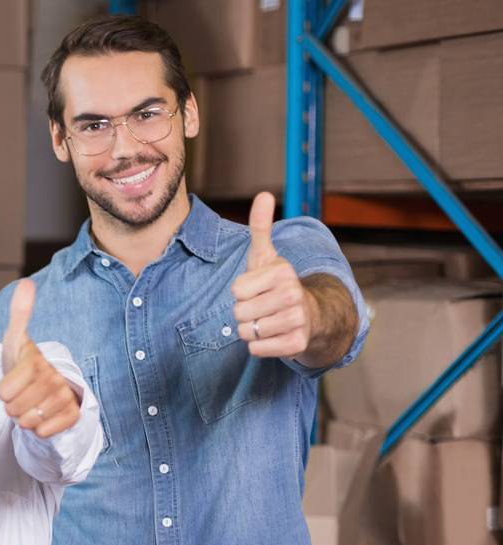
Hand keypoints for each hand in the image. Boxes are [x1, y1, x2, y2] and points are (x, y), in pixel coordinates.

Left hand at [0, 279, 80, 437]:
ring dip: (24, 418)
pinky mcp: (73, 415)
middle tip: (20, 396)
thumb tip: (26, 283)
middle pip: (13, 409)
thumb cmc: (25, 364)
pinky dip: (39, 429)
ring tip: (30, 404)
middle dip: (12, 406)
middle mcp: (54, 378)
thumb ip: (20, 314)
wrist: (47, 387)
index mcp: (36, 362)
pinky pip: (45, 432)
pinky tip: (42, 417)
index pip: (4, 391)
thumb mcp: (17, 340)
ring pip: (28, 421)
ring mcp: (65, 397)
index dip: (2, 392)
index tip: (10, 383)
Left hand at [232, 191, 311, 357]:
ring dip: (251, 329)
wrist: (309, 315)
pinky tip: (274, 335)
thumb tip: (263, 195)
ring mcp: (297, 320)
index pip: (235, 290)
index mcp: (282, 272)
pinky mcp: (296, 343)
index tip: (259, 288)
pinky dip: (259, 346)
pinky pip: (256, 349)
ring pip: (246, 332)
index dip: (242, 291)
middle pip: (238, 312)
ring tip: (267, 320)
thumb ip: (260, 227)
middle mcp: (293, 294)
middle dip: (244, 312)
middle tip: (263, 307)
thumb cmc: (277, 284)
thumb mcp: (266, 256)